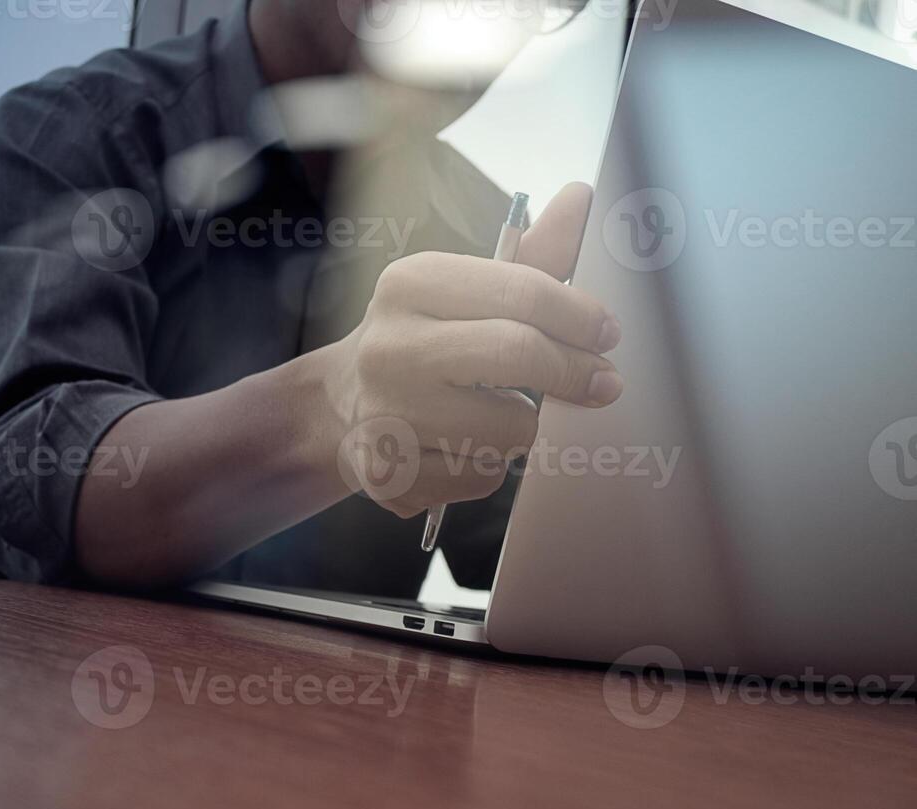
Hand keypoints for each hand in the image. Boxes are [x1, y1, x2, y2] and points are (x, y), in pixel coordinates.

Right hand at [325, 182, 622, 517]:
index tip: (607, 334)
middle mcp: (389, 345)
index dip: (580, 316)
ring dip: (523, 426)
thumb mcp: (463, 290)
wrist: (338, 408)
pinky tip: (461, 447)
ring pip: (508, 428)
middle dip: (573, 372)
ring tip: (496, 414)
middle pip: (517, 354)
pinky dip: (488, 466)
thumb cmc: (421, 342)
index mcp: (410, 284)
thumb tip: (582, 195)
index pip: (521, 290)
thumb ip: (529, 255)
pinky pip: (481, 476)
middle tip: (600, 383)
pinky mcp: (388, 474)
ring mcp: (384, 413)